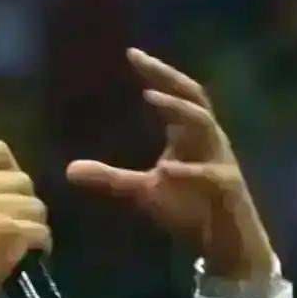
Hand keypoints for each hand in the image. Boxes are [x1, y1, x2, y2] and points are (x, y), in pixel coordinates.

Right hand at [0, 140, 50, 297]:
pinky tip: (30, 253)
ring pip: (37, 205)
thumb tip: (10, 174)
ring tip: (20, 239)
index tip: (7, 189)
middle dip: (24, 201)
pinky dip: (42, 244)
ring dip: (34, 224)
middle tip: (14, 221)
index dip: (10, 167)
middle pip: (23, 179)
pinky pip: (42, 230)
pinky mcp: (9, 231)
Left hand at [67, 48, 273, 281]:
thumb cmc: (187, 208)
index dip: (157, 72)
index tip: (131, 53)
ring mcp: (220, 159)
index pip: (175, 92)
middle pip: (193, 95)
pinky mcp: (227, 186)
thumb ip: (111, 179)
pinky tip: (165, 169)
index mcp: (190, 133)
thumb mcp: (143, 191)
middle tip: (142, 62)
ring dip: (178, 110)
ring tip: (150, 97)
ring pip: (204, 123)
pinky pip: (210, 173)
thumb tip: (69, 170)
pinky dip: (189, 170)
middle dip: (168, 76)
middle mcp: (208, 138)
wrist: (224, 243)